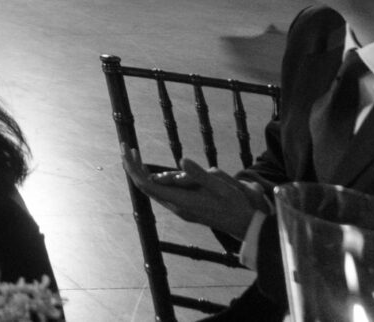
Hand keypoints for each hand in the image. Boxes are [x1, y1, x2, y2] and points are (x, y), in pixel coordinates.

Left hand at [124, 154, 262, 239]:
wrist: (246, 226)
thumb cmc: (235, 205)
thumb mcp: (221, 187)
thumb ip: (200, 175)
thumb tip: (182, 161)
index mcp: (181, 202)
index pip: (147, 186)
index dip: (133, 168)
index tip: (128, 150)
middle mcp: (177, 208)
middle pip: (145, 187)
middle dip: (132, 167)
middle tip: (127, 147)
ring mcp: (180, 210)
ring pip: (153, 191)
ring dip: (142, 173)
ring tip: (135, 154)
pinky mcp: (185, 209)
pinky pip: (162, 193)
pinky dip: (154, 180)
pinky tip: (155, 172)